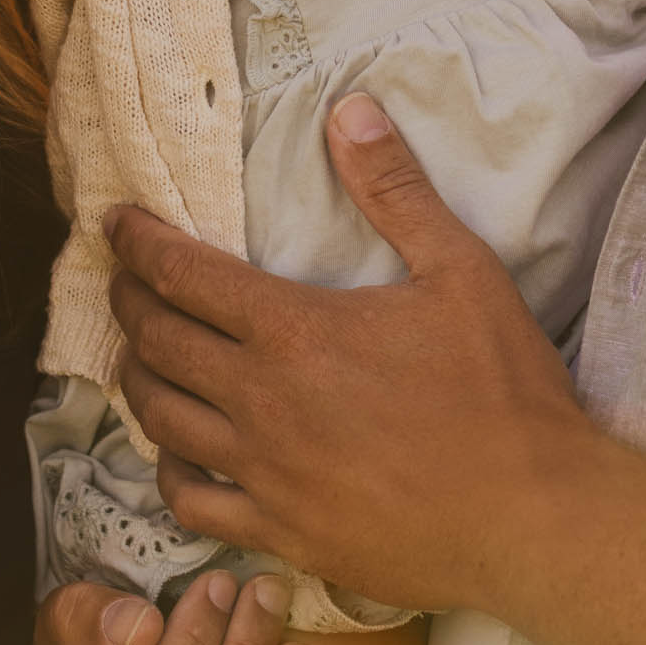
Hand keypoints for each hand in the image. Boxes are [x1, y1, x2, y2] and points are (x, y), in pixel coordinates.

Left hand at [108, 95, 585, 616]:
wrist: (531, 518)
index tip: (114, 223)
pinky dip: (166, 471)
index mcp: (296, 331)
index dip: (139, 243)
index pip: (184, 274)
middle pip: (158, 341)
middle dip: (128, 301)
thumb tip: (349, 112)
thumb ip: (396, 191)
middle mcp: (262, 401)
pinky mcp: (280, 532)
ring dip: (136, 377)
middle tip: (121, 279)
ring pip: (161, 419)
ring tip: (136, 353)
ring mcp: (265, 474)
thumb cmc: (503, 392)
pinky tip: (172, 454)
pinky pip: (191, 502)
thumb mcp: (462, 271)